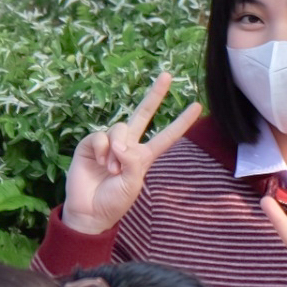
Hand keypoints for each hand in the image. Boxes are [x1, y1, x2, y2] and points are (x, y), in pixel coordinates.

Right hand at [63, 73, 200, 234]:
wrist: (89, 211)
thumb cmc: (114, 201)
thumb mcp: (133, 184)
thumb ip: (133, 162)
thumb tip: (121, 144)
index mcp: (144, 157)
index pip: (166, 136)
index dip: (181, 122)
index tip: (197, 106)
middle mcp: (128, 146)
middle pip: (143, 114)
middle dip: (155, 95)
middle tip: (167, 75)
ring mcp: (109, 143)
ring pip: (120, 128)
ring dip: (116, 149)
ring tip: (110, 170)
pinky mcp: (91, 144)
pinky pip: (99, 135)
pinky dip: (100, 149)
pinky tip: (98, 163)